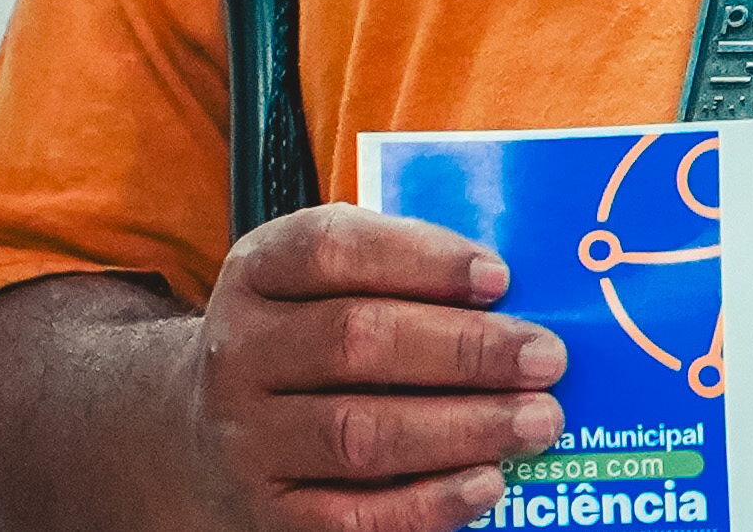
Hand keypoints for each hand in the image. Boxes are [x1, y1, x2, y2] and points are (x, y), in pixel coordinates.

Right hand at [176, 205, 563, 531]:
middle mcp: (240, 351)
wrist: (207, 430)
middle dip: (465, 349)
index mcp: (260, 269)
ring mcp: (245, 439)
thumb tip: (511, 290)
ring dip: (462, 428)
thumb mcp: (326, 280)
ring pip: (359, 433)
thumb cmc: (305, 333)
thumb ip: (402, 270)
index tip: (499, 276)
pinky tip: (486, 484)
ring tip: (537, 420)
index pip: (334, 248)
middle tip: (545, 357)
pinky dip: (425, 504)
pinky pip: (349, 518)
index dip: (422, 258)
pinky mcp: (265, 514)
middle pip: (357, 340)